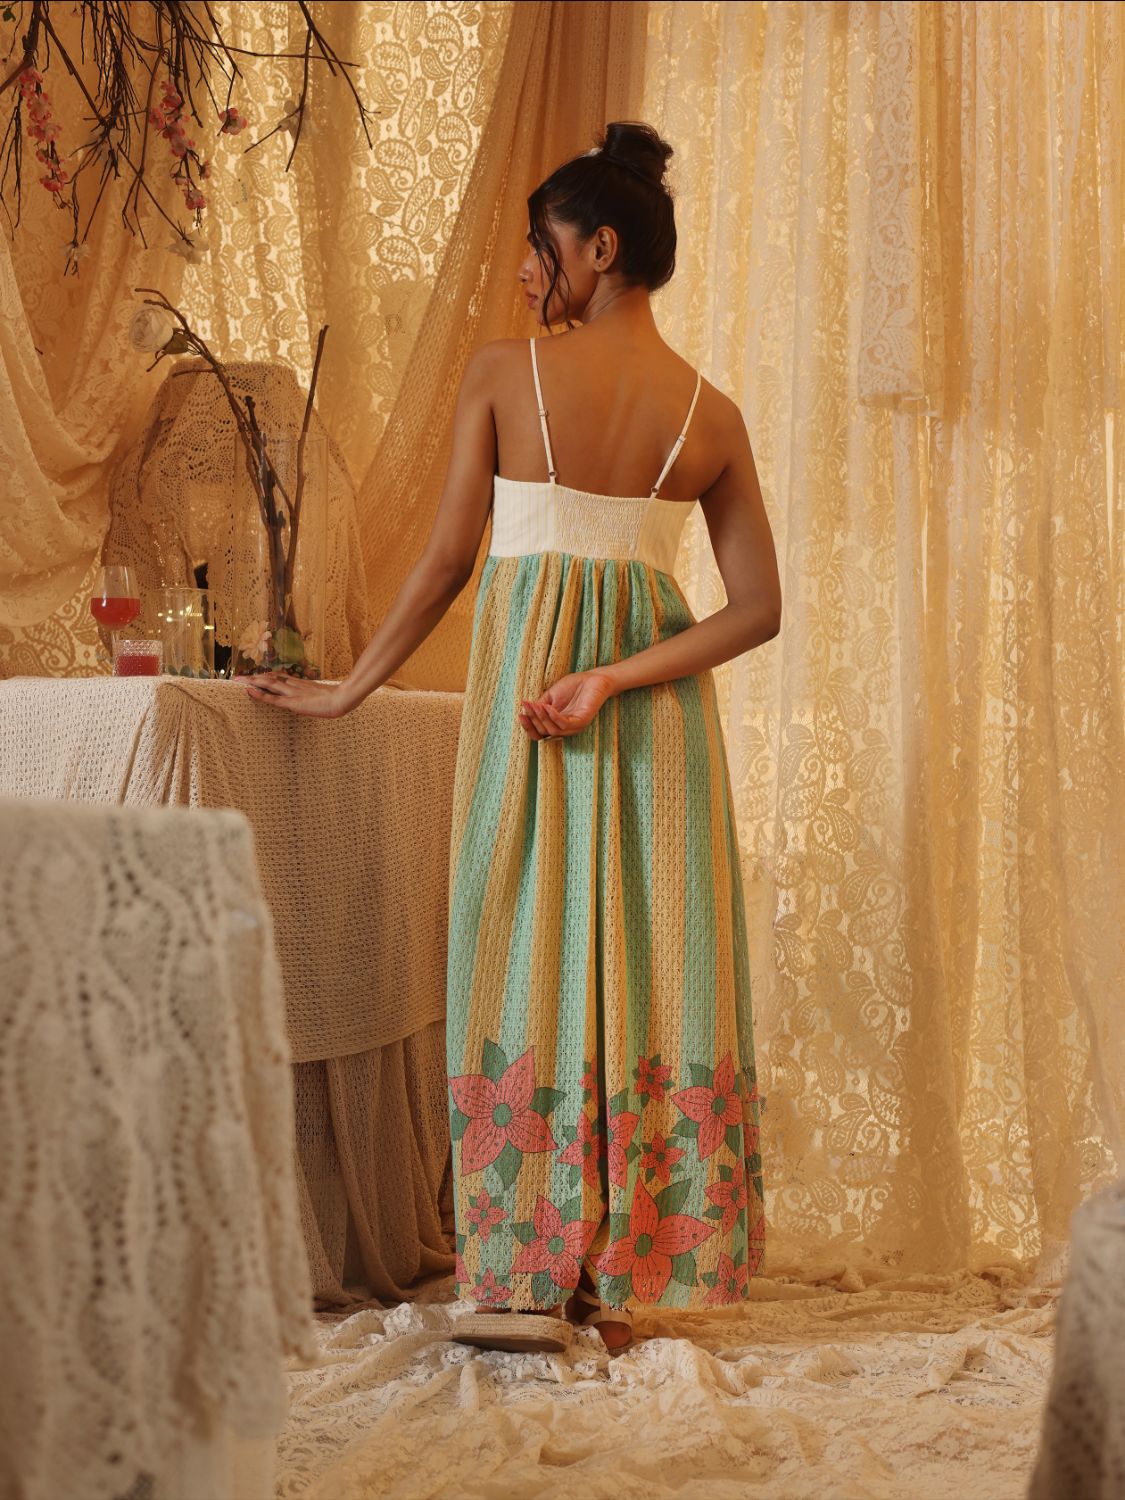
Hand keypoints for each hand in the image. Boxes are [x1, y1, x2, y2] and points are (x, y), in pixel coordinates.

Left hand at [234, 673, 349, 718]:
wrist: (343, 699)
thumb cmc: (339, 699)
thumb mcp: (327, 696)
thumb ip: (319, 695)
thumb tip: (320, 696)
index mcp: (301, 684)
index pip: (279, 678)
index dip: (266, 676)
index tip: (256, 676)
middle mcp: (294, 685)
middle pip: (270, 678)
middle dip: (253, 677)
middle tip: (238, 677)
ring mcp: (292, 693)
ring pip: (268, 684)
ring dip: (252, 682)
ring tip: (237, 680)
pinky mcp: (292, 702)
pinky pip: (272, 698)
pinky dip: (259, 693)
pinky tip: (249, 690)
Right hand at [519, 669, 615, 739]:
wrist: (593, 678)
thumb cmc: (574, 686)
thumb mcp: (551, 696)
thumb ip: (539, 705)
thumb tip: (525, 711)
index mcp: (556, 724)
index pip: (539, 733)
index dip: (528, 727)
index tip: (520, 714)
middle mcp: (565, 728)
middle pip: (543, 732)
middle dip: (532, 719)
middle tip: (527, 706)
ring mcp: (574, 727)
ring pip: (552, 730)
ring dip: (540, 718)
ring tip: (535, 705)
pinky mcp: (582, 722)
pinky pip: (564, 724)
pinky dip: (553, 716)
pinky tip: (546, 707)